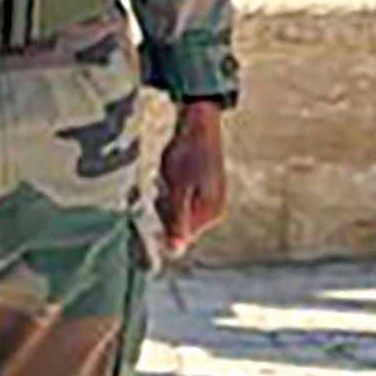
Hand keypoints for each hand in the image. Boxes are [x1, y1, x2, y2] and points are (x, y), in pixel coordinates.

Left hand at [155, 100, 228, 257]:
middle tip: (165, 183)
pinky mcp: (204, 188)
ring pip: (177, 211)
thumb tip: (175, 252)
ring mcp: (210, 198)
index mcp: (210, 212)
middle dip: (166, 208)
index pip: (180, 236)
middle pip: (179, 224)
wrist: (198, 123)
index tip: (161, 197)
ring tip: (170, 174)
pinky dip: (172, 188)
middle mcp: (214, 209)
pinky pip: (181, 199)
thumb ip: (177, 222)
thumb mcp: (178, 190)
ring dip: (167, 197)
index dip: (164, 222)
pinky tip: (173, 171)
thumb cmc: (187, 155)